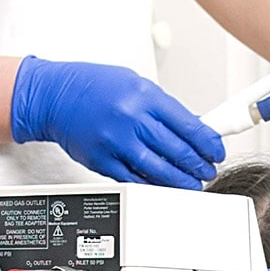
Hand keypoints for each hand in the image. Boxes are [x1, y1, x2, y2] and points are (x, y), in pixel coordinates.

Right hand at [9, 57, 224, 188]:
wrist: (54, 96)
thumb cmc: (92, 87)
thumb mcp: (134, 84)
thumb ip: (162, 108)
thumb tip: (190, 127)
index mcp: (144, 96)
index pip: (188, 125)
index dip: (208, 143)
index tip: (216, 151)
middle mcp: (131, 119)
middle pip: (177, 151)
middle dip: (199, 165)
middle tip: (208, 170)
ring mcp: (116, 142)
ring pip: (159, 171)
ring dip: (181, 181)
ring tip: (192, 184)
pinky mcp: (102, 161)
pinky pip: (135, 180)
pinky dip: (153, 185)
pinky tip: (164, 186)